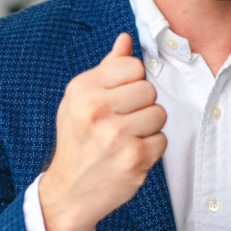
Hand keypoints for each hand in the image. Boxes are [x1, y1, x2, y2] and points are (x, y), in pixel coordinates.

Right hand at [38, 32, 166, 230]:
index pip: (133, 66)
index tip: (121, 97)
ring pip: (159, 114)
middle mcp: (97, 109)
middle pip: (149, 90)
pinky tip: (129, 154)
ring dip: (148, 128)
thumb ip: (106, 69)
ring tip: (126, 138)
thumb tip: (125, 39)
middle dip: (142, 105)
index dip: (133, 81)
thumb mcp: (80, 100)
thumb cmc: (77, 140)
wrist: (69, 191)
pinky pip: (161, 140)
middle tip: (123, 122)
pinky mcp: (134, 158)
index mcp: (83, 89)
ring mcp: (116, 135)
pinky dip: (150, 149)